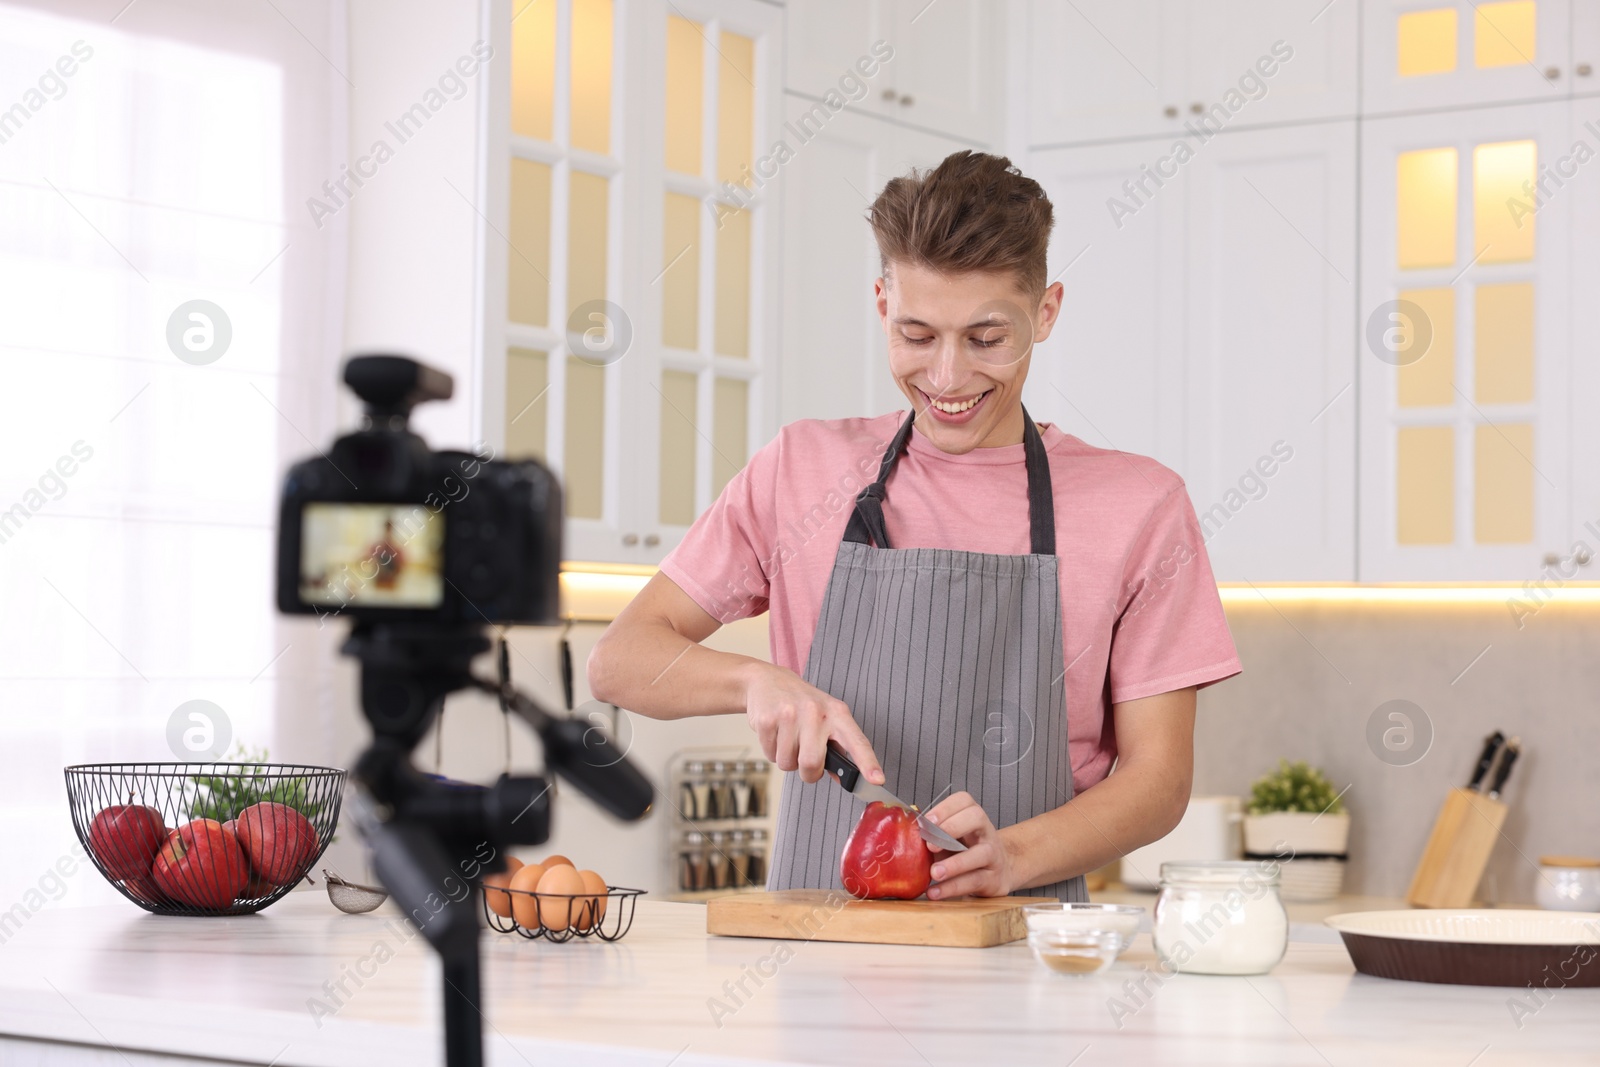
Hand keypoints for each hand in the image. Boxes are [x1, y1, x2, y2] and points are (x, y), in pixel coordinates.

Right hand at [742, 663, 883, 785]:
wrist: (768, 680)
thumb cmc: (801, 703)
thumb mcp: (826, 716)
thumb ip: (837, 747)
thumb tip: (843, 778)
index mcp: (837, 713)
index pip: (857, 742)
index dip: (868, 763)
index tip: (878, 780)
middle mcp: (816, 712)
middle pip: (812, 764)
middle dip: (807, 772)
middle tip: (805, 758)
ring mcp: (790, 714)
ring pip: (788, 763)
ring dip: (787, 760)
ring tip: (788, 738)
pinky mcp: (768, 719)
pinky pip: (771, 755)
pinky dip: (772, 751)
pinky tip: (776, 733)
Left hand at [921, 791, 1015, 898]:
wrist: (999, 872)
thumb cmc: (965, 851)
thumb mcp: (951, 838)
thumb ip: (933, 835)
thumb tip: (903, 833)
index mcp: (973, 816)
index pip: (964, 800)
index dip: (945, 808)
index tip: (927, 820)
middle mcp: (986, 831)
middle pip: (976, 817)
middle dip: (951, 827)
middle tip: (930, 844)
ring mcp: (993, 854)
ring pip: (980, 854)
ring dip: (954, 864)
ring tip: (934, 873)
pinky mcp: (994, 879)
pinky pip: (974, 881)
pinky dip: (952, 888)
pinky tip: (935, 892)